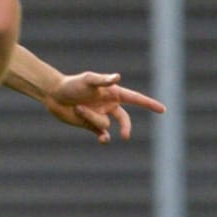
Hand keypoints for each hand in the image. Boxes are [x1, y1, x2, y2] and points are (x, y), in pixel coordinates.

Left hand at [44, 71, 166, 142]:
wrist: (54, 95)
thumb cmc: (71, 84)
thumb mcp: (87, 80)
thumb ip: (102, 80)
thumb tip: (117, 78)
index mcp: (112, 93)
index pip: (135, 99)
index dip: (149, 104)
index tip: (163, 109)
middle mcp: (108, 105)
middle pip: (125, 119)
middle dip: (126, 127)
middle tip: (125, 136)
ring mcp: (100, 115)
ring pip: (105, 125)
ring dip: (91, 118)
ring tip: (78, 108)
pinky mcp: (91, 125)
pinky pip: (102, 135)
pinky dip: (103, 138)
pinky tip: (102, 139)